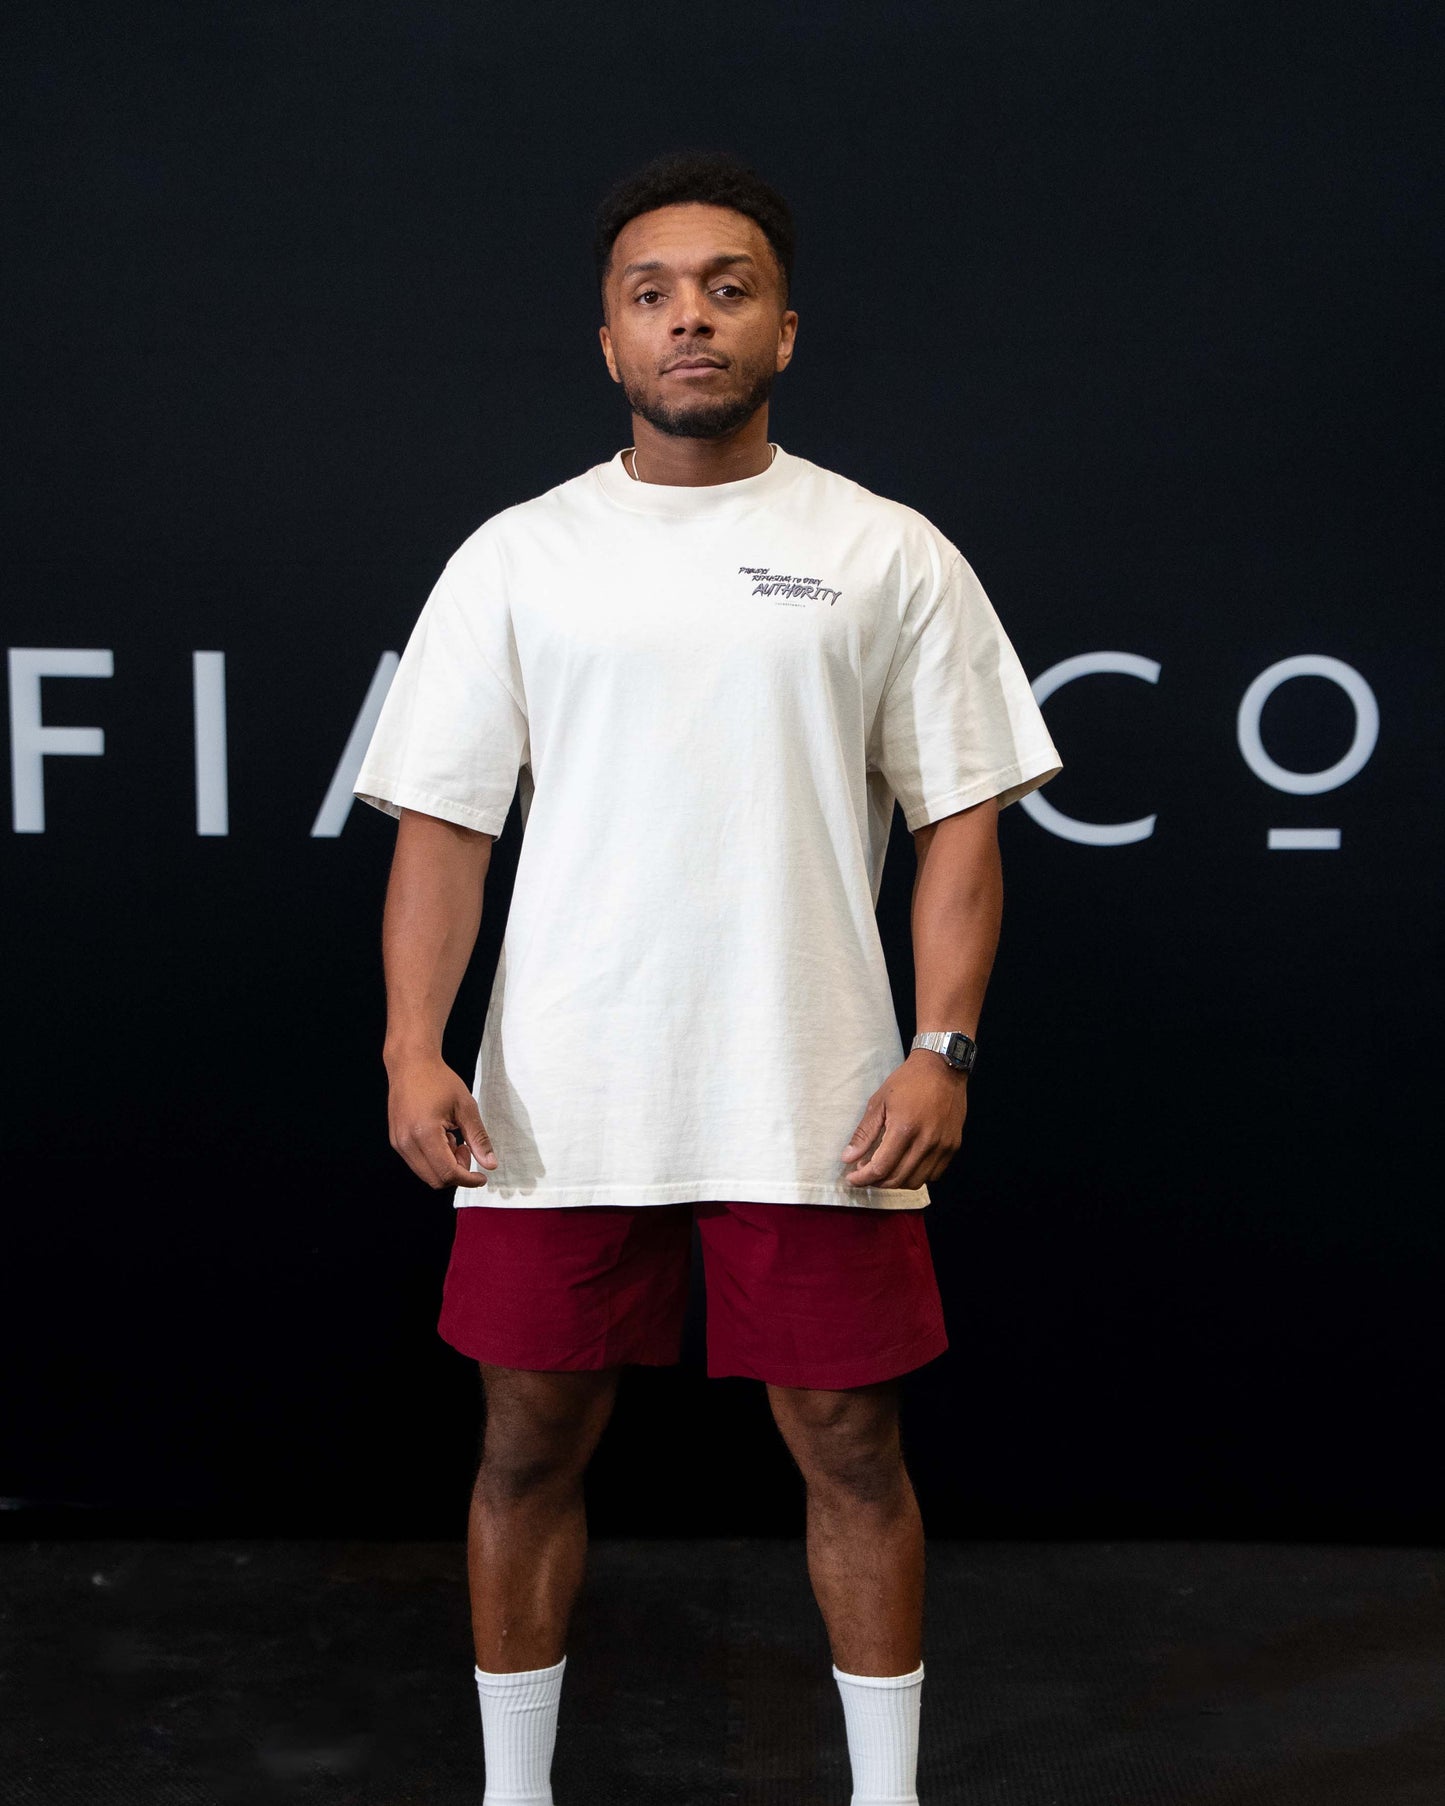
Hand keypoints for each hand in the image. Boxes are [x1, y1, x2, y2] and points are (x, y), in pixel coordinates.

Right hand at [386, 1053, 498, 1189]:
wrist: (411, 1064)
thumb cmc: (439, 1081)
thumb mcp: (466, 1107)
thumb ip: (478, 1139)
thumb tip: (490, 1165)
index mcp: (424, 1133)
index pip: (448, 1172)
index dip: (468, 1180)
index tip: (482, 1176)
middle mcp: (407, 1142)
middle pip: (435, 1180)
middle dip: (457, 1173)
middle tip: (466, 1148)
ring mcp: (398, 1143)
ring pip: (426, 1174)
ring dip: (445, 1166)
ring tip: (453, 1139)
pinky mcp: (396, 1141)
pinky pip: (417, 1163)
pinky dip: (433, 1159)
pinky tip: (441, 1137)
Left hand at [840, 1051, 967, 1189]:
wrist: (943, 1067)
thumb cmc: (908, 1081)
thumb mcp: (879, 1101)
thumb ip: (864, 1133)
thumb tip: (848, 1158)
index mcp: (904, 1128)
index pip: (881, 1168)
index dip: (863, 1178)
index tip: (852, 1178)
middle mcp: (926, 1140)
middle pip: (897, 1179)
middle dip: (876, 1182)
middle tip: (865, 1173)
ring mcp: (942, 1145)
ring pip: (916, 1181)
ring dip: (896, 1181)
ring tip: (884, 1169)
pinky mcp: (953, 1146)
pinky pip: (934, 1174)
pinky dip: (916, 1175)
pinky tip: (905, 1164)